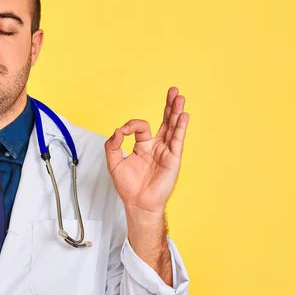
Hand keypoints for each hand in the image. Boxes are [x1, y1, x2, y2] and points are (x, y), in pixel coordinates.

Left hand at [104, 87, 188, 218]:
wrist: (137, 203)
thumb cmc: (127, 186)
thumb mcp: (113, 163)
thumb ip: (112, 145)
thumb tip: (117, 130)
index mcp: (143, 146)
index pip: (140, 127)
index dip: (130, 126)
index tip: (121, 133)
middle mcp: (156, 147)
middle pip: (164, 122)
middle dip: (168, 106)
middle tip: (173, 91)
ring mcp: (166, 152)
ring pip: (172, 128)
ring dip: (176, 112)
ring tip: (180, 97)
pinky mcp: (172, 159)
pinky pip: (177, 140)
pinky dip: (180, 127)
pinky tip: (182, 116)